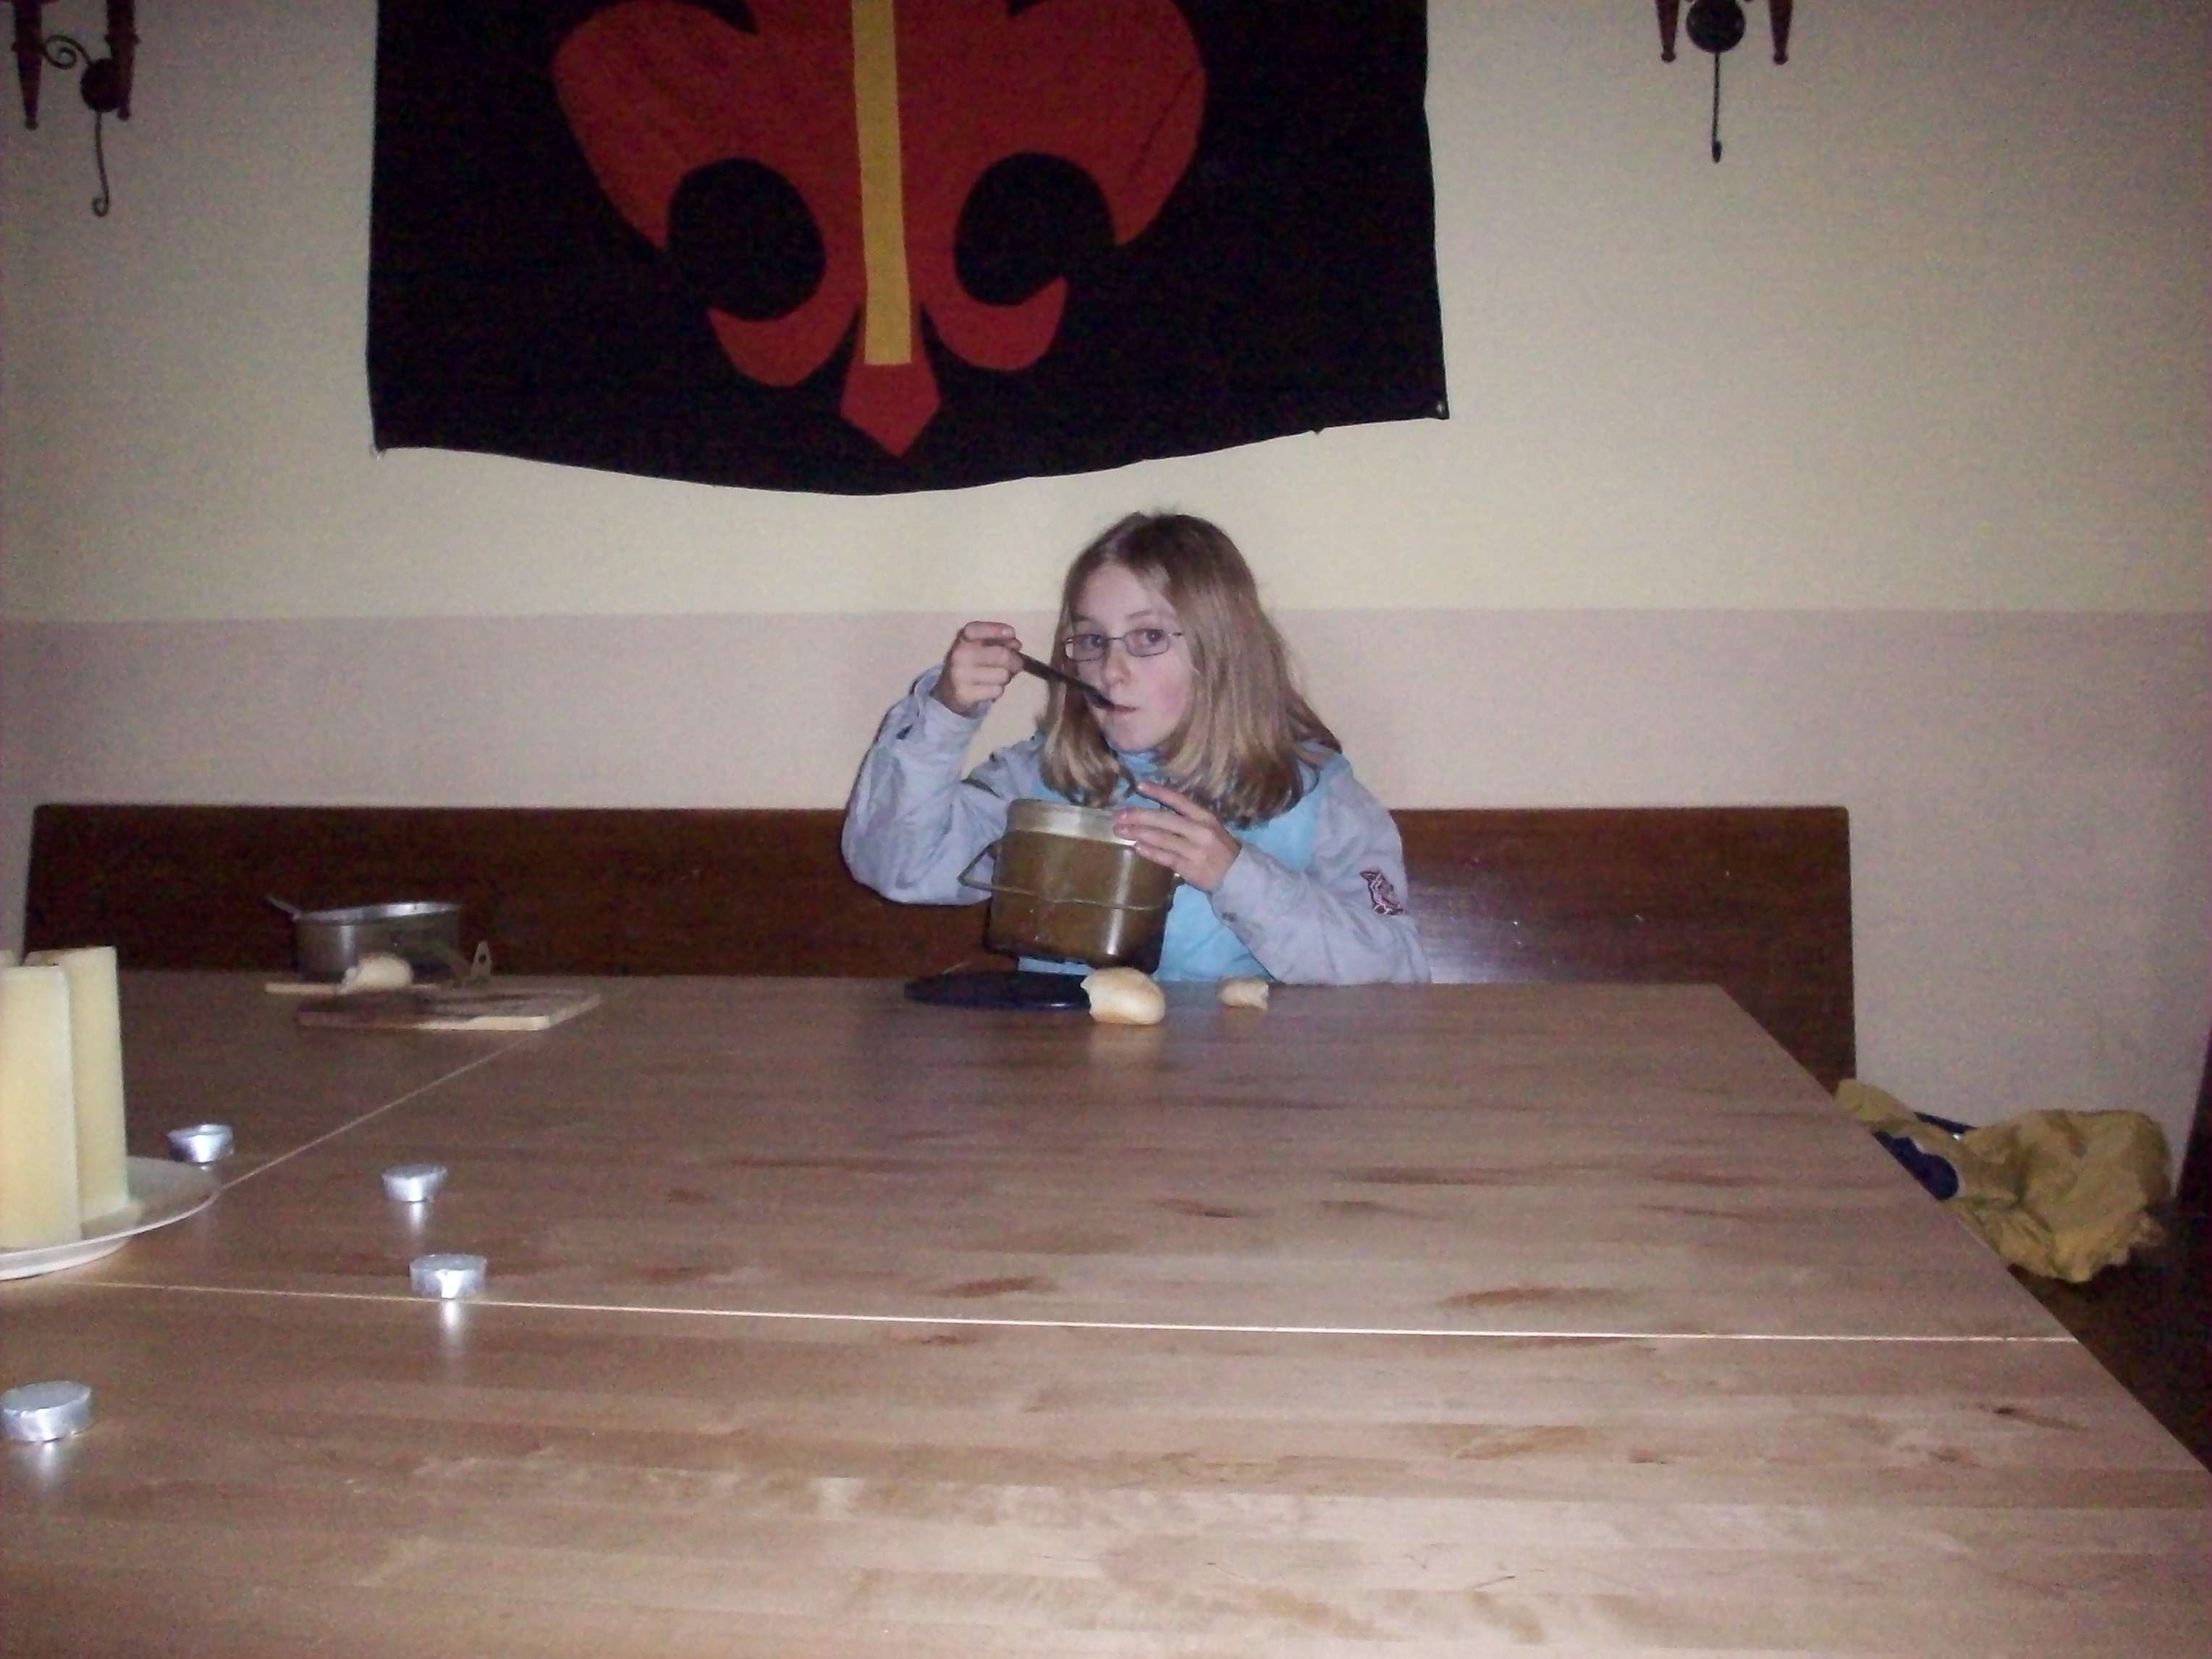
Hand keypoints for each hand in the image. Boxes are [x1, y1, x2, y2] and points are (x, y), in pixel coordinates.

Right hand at [932, 621, 1020, 714]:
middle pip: (1002, 656)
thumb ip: (999, 642)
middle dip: (1016, 661)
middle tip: (1017, 665)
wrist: (949, 690)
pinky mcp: (964, 694)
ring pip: (1003, 675)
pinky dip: (999, 690)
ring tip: (999, 677)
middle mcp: (959, 655)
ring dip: (1007, 677)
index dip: (995, 630)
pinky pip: (997, 690)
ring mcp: (960, 675)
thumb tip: (1016, 645)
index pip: (975, 630)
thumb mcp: (980, 647)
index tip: (1011, 633)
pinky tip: (990, 688)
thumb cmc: (971, 664)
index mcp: (962, 639)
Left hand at [1114, 782, 1240, 891]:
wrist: (1237, 874)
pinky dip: (1150, 852)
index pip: (1179, 800)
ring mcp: (1195, 850)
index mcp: (1205, 817)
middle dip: (1139, 816)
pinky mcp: (1189, 868)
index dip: (1159, 792)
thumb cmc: (1218, 847)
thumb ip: (1187, 818)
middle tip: (1119, 815)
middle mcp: (1200, 831)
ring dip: (1139, 834)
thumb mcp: (1209, 826)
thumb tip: (1155, 808)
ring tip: (1121, 830)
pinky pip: (1165, 857)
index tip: (1139, 786)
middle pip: (1165, 820)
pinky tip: (1136, 847)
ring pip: (1162, 839)